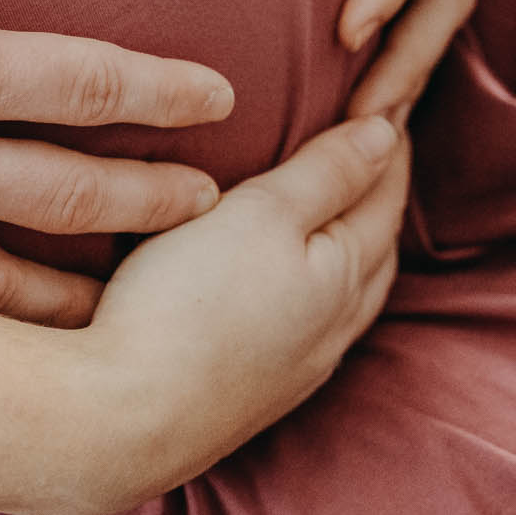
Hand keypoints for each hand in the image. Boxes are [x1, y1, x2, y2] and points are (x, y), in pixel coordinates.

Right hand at [69, 114, 408, 514]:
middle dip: (380, 194)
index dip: (389, 143)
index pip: (384, 195)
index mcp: (345, 275)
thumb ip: (325, 173)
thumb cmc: (187, 304)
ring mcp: (296, 369)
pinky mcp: (255, 395)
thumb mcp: (260, 215)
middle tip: (376, 145)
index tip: (391, 95)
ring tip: (340, 211)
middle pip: (376, 248)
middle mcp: (334, 328)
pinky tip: (288, 290)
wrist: (124, 419)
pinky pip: (308, 329)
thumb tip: (387, 133)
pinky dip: (316, 291)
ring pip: (346, 296)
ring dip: (353, 247)